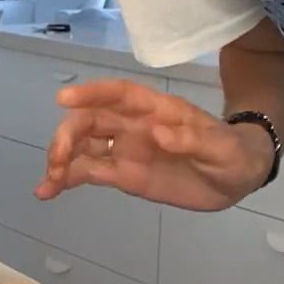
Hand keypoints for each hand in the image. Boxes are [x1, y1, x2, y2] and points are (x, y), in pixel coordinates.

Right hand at [35, 79, 274, 210]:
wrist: (236, 178)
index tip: (65, 100)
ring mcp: (124, 150)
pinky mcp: (122, 175)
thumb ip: (192, 139)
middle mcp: (132, 125)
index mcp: (155, 110)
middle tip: (58, 159)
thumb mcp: (220, 147)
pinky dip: (66, 179)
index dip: (92, 93)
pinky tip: (47, 191)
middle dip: (68, 135)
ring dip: (61, 158)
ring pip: (83, 147)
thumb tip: (159, 132)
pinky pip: (88, 172)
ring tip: (48, 182)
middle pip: (90, 121)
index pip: (118, 94)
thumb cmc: (231, 153)